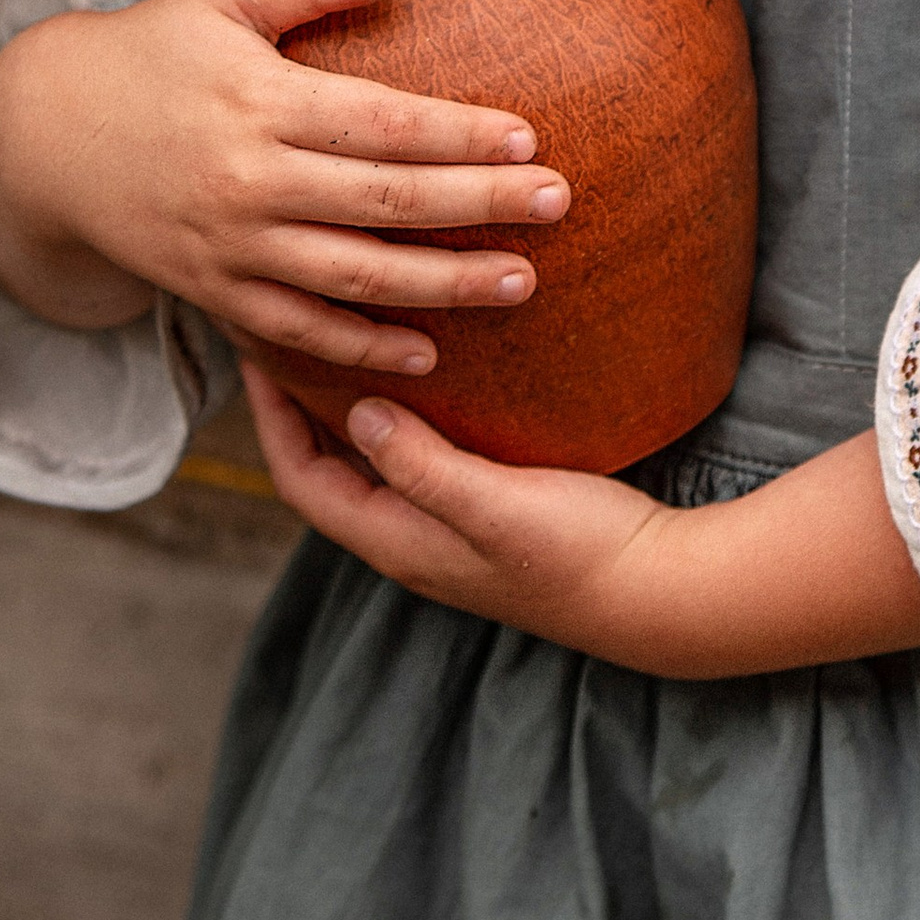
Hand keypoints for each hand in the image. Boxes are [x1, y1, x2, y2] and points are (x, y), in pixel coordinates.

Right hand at [0, 0, 565, 375]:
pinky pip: (296, 330)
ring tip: (520, 282)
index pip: (380, 122)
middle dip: (477, 205)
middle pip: (381, 202)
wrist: (42, 139)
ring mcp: (228, 246)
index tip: (529, 137)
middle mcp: (246, 180)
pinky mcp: (212, 292)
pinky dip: (360, 346)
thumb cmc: (149, 52)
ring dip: (441, 285)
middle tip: (559, 204)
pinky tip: (427, 350)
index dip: (458, 132)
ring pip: (350, 277)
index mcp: (258, 100)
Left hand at [244, 370, 919, 676]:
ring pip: (374, 460)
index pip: (301, 477)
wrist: (661, 590)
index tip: (258, 345)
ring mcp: (450, 528)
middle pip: (328, 466)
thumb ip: (420, 465)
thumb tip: (356, 412)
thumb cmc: (579, 553)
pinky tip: (429, 371)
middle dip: (300, 403)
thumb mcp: (493, 505)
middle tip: (291, 329)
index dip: (270, 415)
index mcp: (398, 542)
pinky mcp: (491, 512)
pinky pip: (423, 456)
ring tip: (345, 338)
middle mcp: (412, 538)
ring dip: (351, 404)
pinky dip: (407, 413)